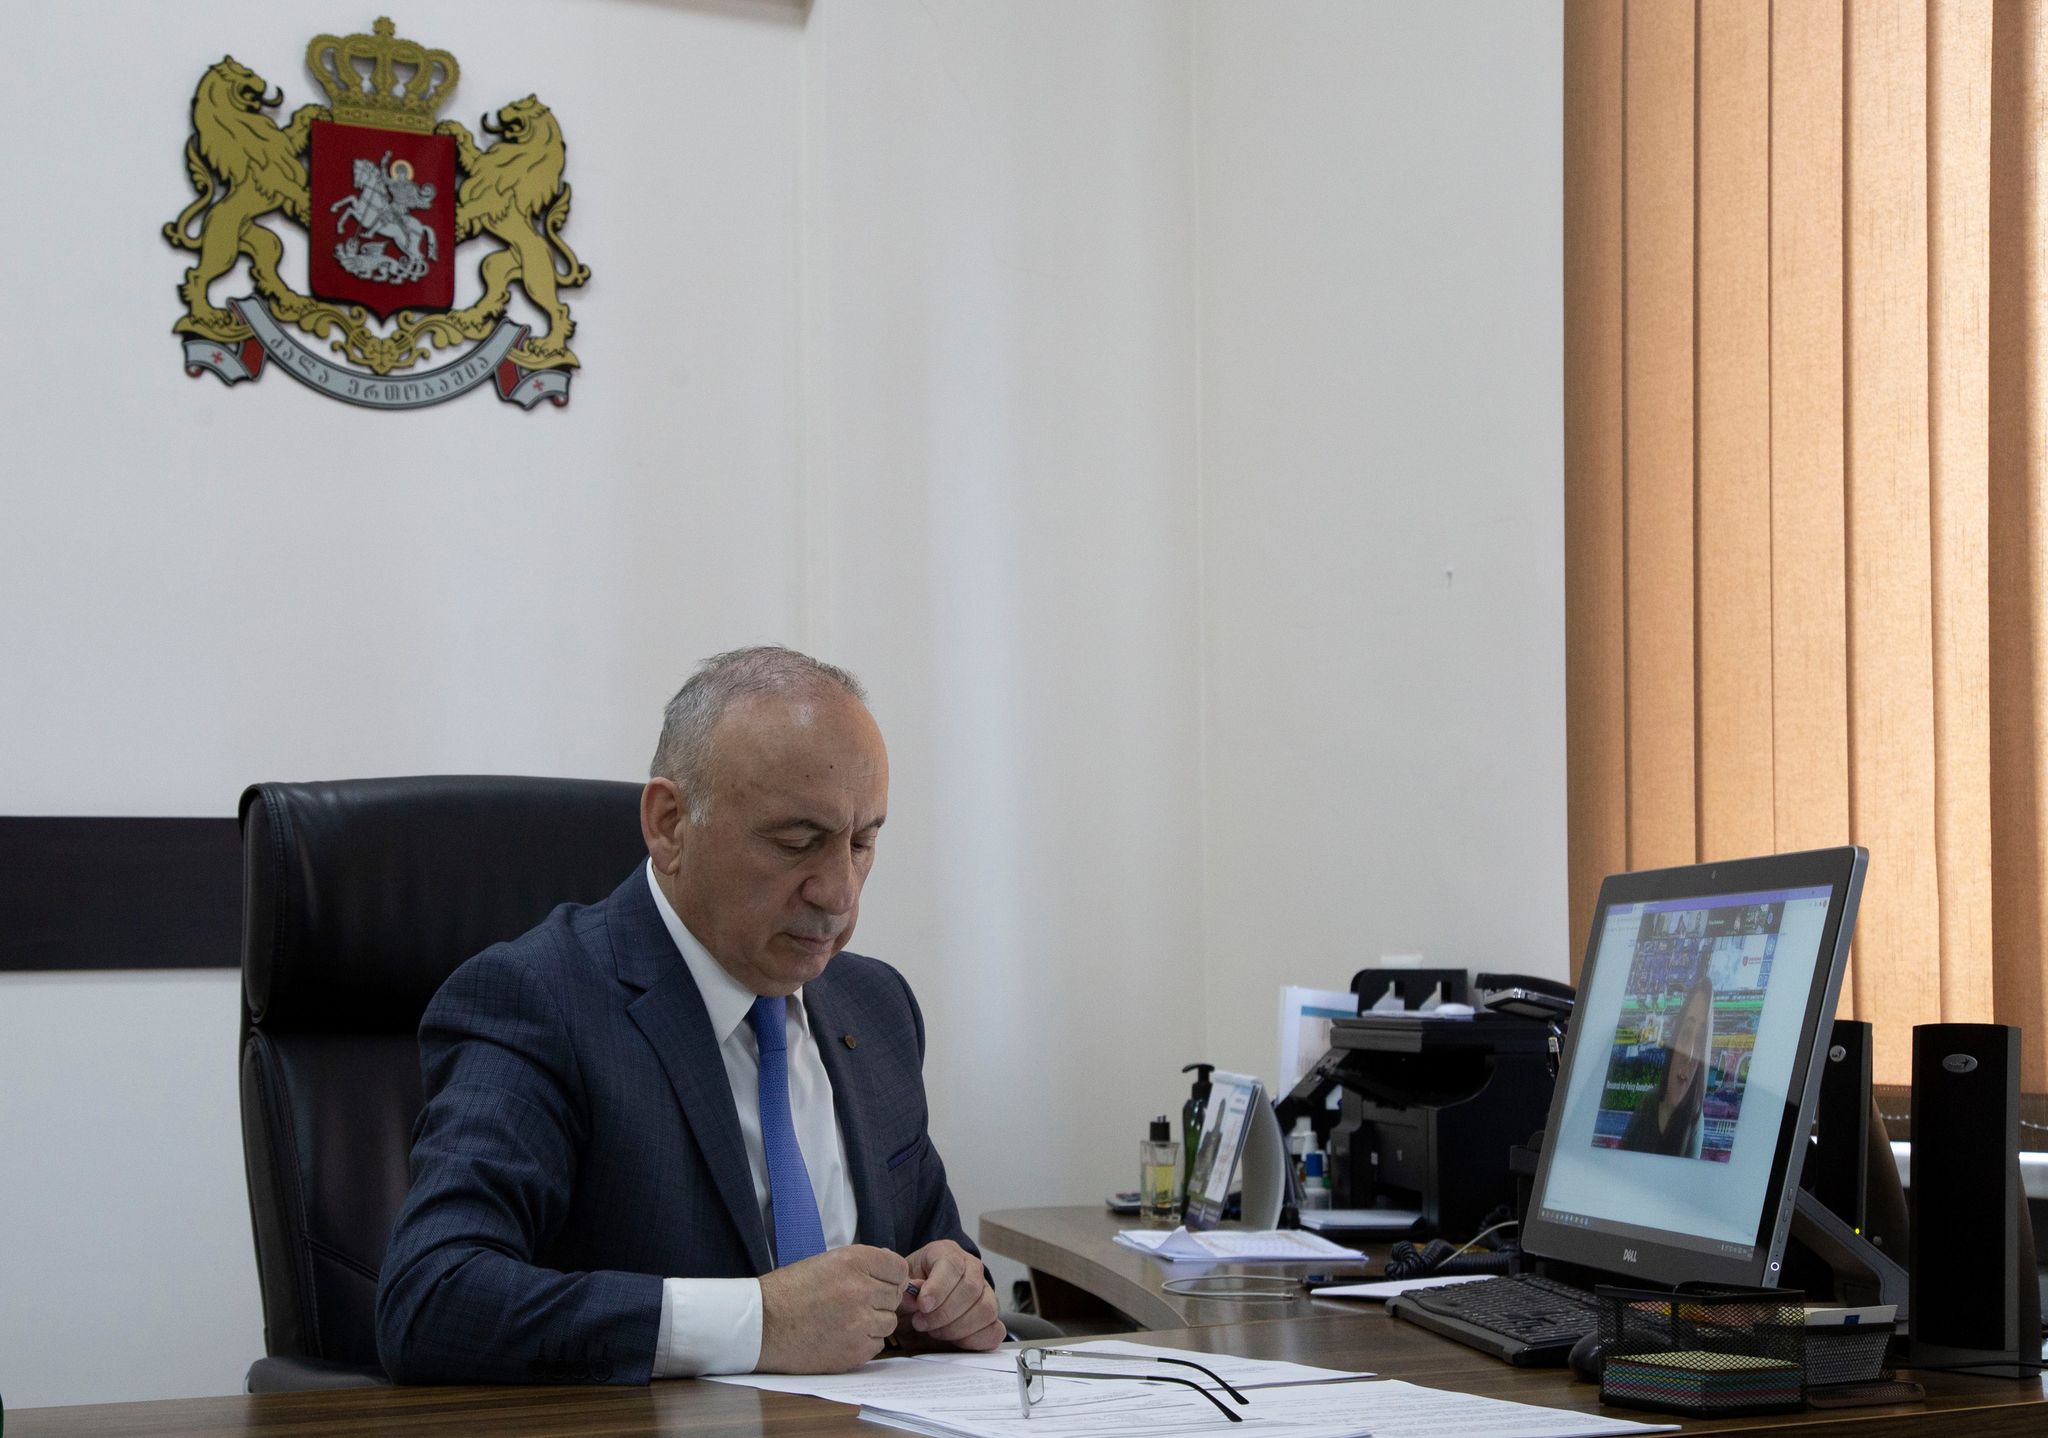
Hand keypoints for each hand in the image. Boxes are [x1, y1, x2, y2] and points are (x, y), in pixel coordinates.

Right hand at [758, 1245, 909, 1372]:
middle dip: (879, 1300)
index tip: (879, 1283)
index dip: (890, 1277)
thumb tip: (891, 1270)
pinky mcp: (855, 1350)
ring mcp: (860, 1322)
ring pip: (888, 1322)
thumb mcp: (825, 1262)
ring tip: (845, 1320)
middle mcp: (862, 1290)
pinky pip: (877, 1344)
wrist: (761, 1325)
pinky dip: (864, 1342)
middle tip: (852, 1304)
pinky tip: (841, 1336)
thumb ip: (862, 1265)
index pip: (898, 1268)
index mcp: (854, 1261)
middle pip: (895, 1296)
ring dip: (873, 1322)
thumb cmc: (789, 1292)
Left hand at [896, 1239, 1003, 1350]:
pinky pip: (995, 1331)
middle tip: (921, 1323)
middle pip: (970, 1289)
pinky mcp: (992, 1318)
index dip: (938, 1287)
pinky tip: (954, 1340)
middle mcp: (972, 1269)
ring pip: (985, 1310)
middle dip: (943, 1313)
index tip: (923, 1305)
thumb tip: (912, 1295)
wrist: (919, 1304)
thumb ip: (904, 1290)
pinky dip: (975, 1340)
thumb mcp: (901, 1285)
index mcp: (947, 1253)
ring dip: (957, 1328)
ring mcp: (986, 1293)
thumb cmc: (911, 1291)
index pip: (952, 1265)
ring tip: (935, 1330)